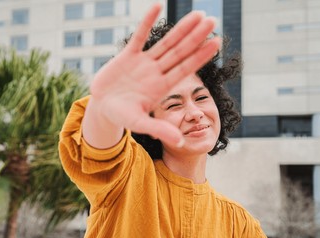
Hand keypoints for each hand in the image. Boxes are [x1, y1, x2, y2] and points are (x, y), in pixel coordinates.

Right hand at [89, 3, 219, 147]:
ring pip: (165, 42)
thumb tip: (180, 142)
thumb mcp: (139, 123)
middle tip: (211, 20)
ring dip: (180, 28)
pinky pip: (138, 36)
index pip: (185, 68)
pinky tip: (157, 6)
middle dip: (195, 37)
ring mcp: (143, 63)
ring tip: (197, 14)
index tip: (216, 42)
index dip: (200, 56)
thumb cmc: (122, 117)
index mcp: (161, 87)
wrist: (103, 108)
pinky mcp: (127, 56)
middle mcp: (156, 72)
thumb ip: (159, 130)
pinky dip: (147, 22)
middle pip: (179, 51)